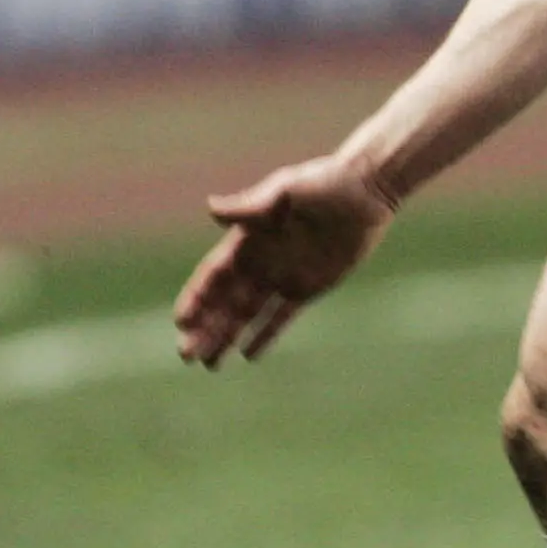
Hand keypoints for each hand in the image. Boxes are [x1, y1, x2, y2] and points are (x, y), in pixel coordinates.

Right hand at [173, 154, 398, 365]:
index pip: (213, 275)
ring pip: (247, 314)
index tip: (181, 322)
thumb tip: (210, 208)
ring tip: (210, 365)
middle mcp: (259, 260)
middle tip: (187, 356)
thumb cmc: (324, 182)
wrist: (366, 191)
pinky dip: (265, 335)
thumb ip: (250, 205)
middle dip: (204, 328)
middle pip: (224, 301)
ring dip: (226, 337)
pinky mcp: (308, 287)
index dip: (196, 298)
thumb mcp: (285, 190)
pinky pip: (281, 317)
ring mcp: (282, 275)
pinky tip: (248, 355)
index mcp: (247, 238)